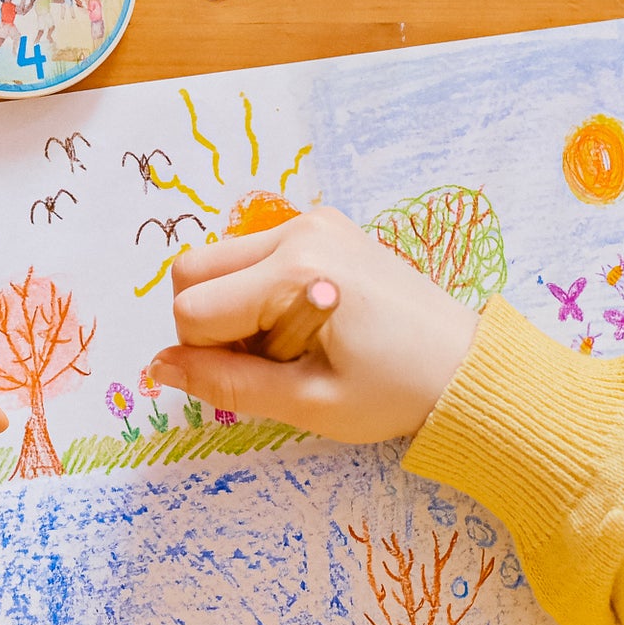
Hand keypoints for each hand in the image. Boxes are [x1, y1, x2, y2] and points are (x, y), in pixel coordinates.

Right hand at [149, 207, 478, 443]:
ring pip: (218, 259)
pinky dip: (256, 288)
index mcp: (295, 273)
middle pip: (192, 271)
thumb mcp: (307, 403)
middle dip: (210, 323)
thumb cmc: (394, 392)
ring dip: (233, 305)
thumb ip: (226, 384)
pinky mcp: (323, 224)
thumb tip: (158, 369)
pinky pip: (253, 251)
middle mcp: (298, 232)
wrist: (464, 367)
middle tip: (269, 359)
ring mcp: (312, 221)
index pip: (192, 311)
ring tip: (290, 342)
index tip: (264, 375)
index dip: (209, 356)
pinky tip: (304, 320)